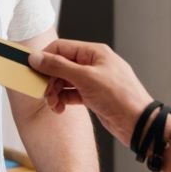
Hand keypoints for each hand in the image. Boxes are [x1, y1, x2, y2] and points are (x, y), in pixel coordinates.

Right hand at [28, 40, 153, 146]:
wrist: (138, 123)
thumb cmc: (120, 97)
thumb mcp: (85, 78)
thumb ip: (59, 67)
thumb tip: (37, 58)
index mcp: (95, 52)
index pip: (62, 47)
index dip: (45, 58)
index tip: (32, 70)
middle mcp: (94, 64)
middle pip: (61, 65)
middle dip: (50, 79)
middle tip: (43, 93)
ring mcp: (94, 81)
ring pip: (65, 81)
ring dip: (55, 92)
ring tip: (53, 104)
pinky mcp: (94, 96)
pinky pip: (72, 94)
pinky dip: (63, 100)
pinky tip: (60, 108)